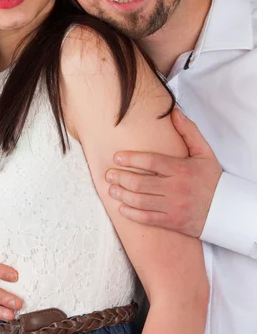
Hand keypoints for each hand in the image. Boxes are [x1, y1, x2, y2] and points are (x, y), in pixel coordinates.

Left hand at [105, 108, 222, 236]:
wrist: (226, 211)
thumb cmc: (212, 179)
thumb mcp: (204, 152)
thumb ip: (188, 131)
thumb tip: (174, 112)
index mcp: (181, 169)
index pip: (151, 162)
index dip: (131, 159)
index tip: (117, 157)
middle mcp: (175, 188)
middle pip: (141, 182)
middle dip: (121, 177)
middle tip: (108, 174)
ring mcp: (173, 207)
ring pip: (141, 201)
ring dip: (122, 195)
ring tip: (111, 189)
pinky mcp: (172, 222)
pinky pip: (148, 219)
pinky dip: (132, 214)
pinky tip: (121, 208)